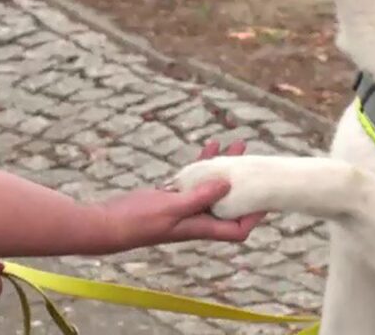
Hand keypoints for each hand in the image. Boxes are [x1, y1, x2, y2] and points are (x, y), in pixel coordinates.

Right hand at [95, 139, 264, 251]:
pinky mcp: (171, 198)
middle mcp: (196, 220)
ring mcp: (184, 209)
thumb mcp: (172, 206)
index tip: (266, 195)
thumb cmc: (138, 221)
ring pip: (213, 187)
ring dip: (225, 168)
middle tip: (257, 162)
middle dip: (245, 183)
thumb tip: (228, 184)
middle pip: (230, 204)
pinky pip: (194, 180)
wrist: (108, 223)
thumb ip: (200, 196)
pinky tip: (210, 146)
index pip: (238, 229)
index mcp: (201, 228)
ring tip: (236, 145)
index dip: (255, 216)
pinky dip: (202, 164)